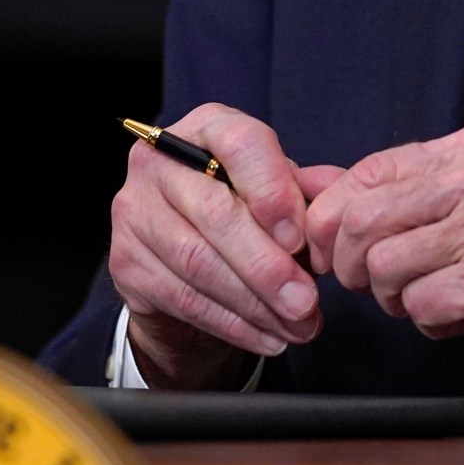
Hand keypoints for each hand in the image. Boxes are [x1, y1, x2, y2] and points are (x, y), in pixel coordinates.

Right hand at [107, 103, 321, 388]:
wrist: (185, 259)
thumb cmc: (243, 212)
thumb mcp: (281, 193)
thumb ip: (311, 192)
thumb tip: (337, 201)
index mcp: (206, 128)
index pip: (238, 143)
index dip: (272, 191)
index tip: (300, 238)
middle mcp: (159, 161)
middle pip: (215, 212)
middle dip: (267, 265)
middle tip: (306, 301)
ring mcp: (135, 211)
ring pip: (198, 262)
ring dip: (255, 303)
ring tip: (297, 325)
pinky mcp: (126, 262)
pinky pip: (184, 298)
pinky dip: (233, 324)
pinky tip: (268, 336)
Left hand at [302, 123, 463, 401]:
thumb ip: (399, 189)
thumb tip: (308, 183)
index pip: (370, 169)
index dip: (337, 215)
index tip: (338, 246)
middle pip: (364, 218)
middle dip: (354, 264)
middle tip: (377, 284)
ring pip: (385, 267)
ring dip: (396, 298)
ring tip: (433, 297)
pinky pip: (420, 306)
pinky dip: (431, 323)